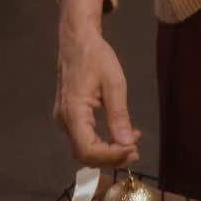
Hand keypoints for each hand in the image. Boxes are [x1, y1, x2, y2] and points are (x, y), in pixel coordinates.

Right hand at [54, 0, 140, 167]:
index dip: (111, 156)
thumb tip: (126, 143)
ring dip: (108, 153)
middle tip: (136, 152)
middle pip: (85, 155)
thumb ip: (119, 116)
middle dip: (111, 158)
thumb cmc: (95, 57)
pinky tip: (120, 137)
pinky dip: (103, 144)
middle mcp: (64, 119)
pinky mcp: (69, 117)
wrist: (77, 41)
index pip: (88, 150)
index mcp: (73, 111)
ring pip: (84, 150)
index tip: (133, 149)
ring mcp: (64, 119)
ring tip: (132, 144)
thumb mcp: (114, 84)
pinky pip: (84, 139)